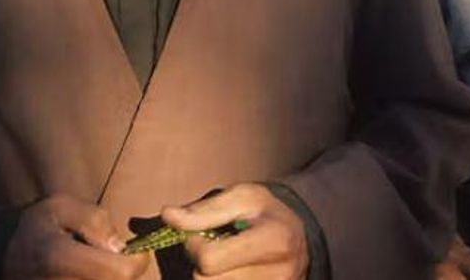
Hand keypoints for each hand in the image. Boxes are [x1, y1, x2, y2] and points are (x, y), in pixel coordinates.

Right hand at [2, 194, 148, 279]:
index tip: (134, 251)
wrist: (3, 258)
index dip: (136, 261)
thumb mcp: (61, 206)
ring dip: (108, 277)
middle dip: (121, 270)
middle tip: (110, 257)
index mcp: (60, 257)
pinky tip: (86, 275)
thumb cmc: (36, 228)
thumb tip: (120, 247)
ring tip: (95, 265)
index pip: (121, 272)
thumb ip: (94, 220)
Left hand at [162, 183, 308, 278]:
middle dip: (200, 264)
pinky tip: (230, 273)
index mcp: (274, 240)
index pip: (209, 260)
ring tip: (223, 261)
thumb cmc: (267, 213)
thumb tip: (168, 216)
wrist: (301, 239)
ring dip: (210, 277)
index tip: (201, 233)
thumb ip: (204, 210)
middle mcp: (279, 274)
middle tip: (211, 248)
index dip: (195, 245)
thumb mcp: (242, 197)